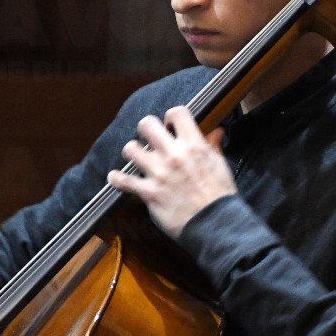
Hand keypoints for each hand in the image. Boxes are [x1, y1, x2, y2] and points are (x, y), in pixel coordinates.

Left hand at [107, 106, 234, 238]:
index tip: (170, 126)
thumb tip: (216, 131)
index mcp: (194, 146)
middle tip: (149, 138)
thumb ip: (213, 146)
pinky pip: (124, 181)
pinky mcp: (150, 193)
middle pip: (147, 125)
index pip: (177, 113)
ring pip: (131, 149)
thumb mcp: (220, 165)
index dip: (171, 117)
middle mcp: (174, 155)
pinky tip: (115, 177)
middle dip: (147, 129)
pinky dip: (117, 179)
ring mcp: (159, 174)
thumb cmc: (219, 195)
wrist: (215, 223)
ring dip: (133, 151)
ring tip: (137, 156)